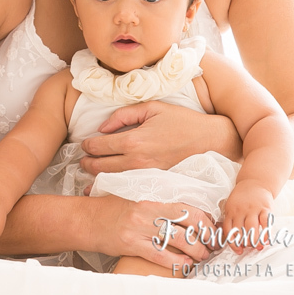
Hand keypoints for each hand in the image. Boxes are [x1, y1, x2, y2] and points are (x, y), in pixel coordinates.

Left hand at [79, 101, 240, 174]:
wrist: (210, 141)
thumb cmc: (182, 121)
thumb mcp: (151, 108)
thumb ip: (123, 115)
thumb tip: (102, 127)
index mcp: (134, 140)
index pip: (99, 147)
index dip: (87, 146)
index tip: (84, 145)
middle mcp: (137, 161)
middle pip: (100, 167)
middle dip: (87, 164)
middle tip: (83, 160)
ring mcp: (146, 175)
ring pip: (111, 180)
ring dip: (97, 176)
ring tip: (91, 171)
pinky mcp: (154, 183)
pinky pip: (128, 186)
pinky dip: (114, 185)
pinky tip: (107, 184)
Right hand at [90, 195, 216, 270]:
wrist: (86, 219)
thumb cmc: (111, 208)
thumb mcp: (134, 195)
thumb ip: (157, 200)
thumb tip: (184, 208)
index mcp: (150, 195)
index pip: (187, 206)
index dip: (205, 219)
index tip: (212, 227)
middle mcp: (147, 210)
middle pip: (188, 222)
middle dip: (206, 235)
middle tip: (212, 244)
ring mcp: (140, 227)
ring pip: (179, 240)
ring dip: (196, 251)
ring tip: (202, 256)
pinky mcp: (132, 244)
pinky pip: (161, 256)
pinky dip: (177, 262)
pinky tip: (185, 264)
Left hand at [219, 182, 273, 253]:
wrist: (255, 182)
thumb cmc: (242, 198)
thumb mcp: (232, 206)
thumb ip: (232, 221)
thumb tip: (235, 241)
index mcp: (230, 211)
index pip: (228, 230)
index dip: (233, 242)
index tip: (238, 250)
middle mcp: (240, 210)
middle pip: (240, 231)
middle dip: (244, 243)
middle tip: (249, 248)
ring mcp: (253, 209)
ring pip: (252, 228)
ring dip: (254, 240)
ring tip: (257, 246)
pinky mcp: (265, 208)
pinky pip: (265, 221)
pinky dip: (266, 232)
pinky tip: (266, 240)